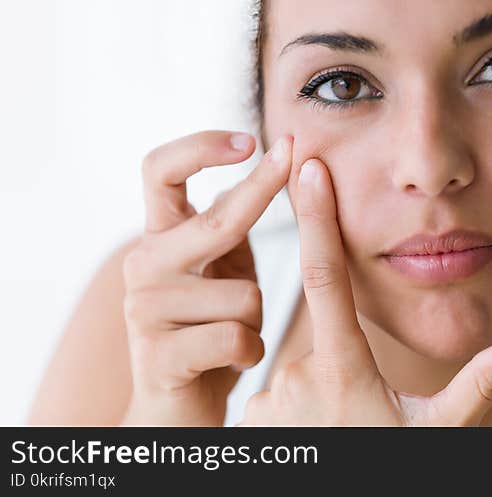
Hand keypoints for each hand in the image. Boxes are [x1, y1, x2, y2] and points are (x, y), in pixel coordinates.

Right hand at [120, 131, 293, 425]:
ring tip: (236, 333)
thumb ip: (229, 223)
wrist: (179, 406)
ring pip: (244, 296)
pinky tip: (233, 359)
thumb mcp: (223, 268)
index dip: (200, 146)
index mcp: (160, 237)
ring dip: (256, 319)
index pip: (159, 171)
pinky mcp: (159, 359)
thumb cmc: (211, 327)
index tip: (251, 138)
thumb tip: (268, 160)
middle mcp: (144, 265)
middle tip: (295, 161)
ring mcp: (145, 312)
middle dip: (262, 194)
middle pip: (216, 221)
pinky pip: (236, 339)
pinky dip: (250, 351)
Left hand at [238, 156, 491, 425]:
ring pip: (305, 365)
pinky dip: (302, 402)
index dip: (317, 218)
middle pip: (327, 331)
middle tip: (360, 402)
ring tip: (340, 428)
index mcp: (345, 369)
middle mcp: (297, 376)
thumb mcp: (437, 434)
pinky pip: (282, 391)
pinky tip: (317, 434)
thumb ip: (479, 387)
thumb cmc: (384, 471)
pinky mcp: (253, 417)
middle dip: (346, 349)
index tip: (306, 168)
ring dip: (326, 383)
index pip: (326, 277)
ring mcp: (269, 399)